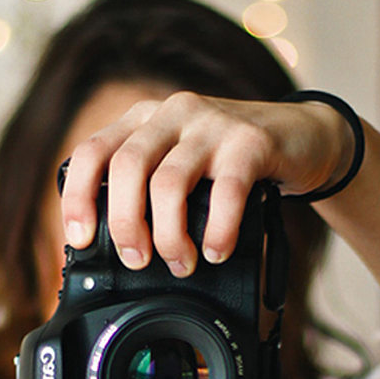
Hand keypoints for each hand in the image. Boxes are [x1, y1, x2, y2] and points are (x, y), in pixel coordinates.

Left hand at [60, 91, 350, 276]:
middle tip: (137, 260)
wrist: (301, 138)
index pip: (92, 152)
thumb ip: (148, 192)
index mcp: (143, 121)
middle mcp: (172, 115)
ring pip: (168, 182)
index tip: (81, 239)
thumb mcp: (179, 168)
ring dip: (169, 236)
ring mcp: (211, 125)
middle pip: (126, 167)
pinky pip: (225, 191)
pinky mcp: (251, 141)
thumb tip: (117, 251)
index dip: (78, 198)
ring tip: (181, 263)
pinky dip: (218, 230)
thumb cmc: (230, 164)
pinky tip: (217, 251)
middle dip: (125, 224)